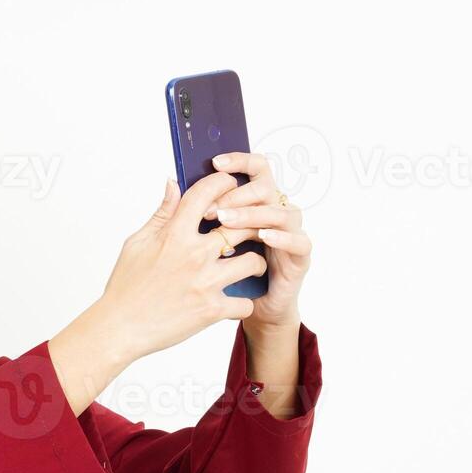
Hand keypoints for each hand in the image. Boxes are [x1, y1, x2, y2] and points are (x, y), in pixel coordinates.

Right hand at [95, 172, 267, 362]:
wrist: (119, 328)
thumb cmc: (126, 286)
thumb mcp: (137, 243)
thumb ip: (162, 214)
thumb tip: (173, 184)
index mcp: (174, 235)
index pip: (206, 193)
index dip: (223, 183)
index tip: (230, 185)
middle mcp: (194, 255)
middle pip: (242, 225)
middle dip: (250, 223)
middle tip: (252, 229)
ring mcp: (205, 283)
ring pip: (253, 262)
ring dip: (255, 263)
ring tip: (251, 265)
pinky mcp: (211, 311)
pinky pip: (245, 303)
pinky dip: (243, 303)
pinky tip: (235, 301)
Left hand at [202, 151, 310, 329]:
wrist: (248, 311)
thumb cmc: (219, 277)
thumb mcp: (195, 243)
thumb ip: (187, 213)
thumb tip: (172, 182)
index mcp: (255, 204)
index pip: (256, 170)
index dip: (240, 161)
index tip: (215, 162)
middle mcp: (274, 214)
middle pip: (267, 189)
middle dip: (238, 194)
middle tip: (212, 207)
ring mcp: (290, 234)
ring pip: (282, 213)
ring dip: (254, 214)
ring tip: (227, 220)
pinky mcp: (299, 258)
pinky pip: (298, 242)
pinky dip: (282, 237)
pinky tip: (263, 236)